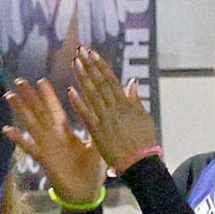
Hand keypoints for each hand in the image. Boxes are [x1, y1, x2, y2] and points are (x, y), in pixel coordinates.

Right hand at [3, 77, 109, 204]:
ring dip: (20, 110)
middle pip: (39, 112)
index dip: (48, 96)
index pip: (55, 109)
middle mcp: (53, 137)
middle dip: (29, 97)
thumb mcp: (97, 147)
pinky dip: (17, 139)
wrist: (86, 193)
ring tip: (9, 96)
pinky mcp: (43, 158)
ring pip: (31, 124)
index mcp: (66, 132)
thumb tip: (104, 113)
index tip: (41, 81)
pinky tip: (6, 129)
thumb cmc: (93, 171)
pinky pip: (28, 147)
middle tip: (19, 81)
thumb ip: (96, 130)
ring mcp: (46, 147)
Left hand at [66, 48, 160, 168]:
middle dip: (89, 65)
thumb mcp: (144, 117)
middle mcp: (115, 108)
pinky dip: (79, 103)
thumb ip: (135, 99)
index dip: (101, 65)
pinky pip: (86, 115)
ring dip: (83, 77)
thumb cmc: (144, 142)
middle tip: (79, 51)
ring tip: (74, 63)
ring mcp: (106, 119)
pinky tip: (70, 90)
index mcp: (126, 104)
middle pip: (100, 83)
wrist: (140, 163)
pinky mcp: (98, 132)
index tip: (92, 53)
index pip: (111, 80)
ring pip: (92, 94)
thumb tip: (133, 82)